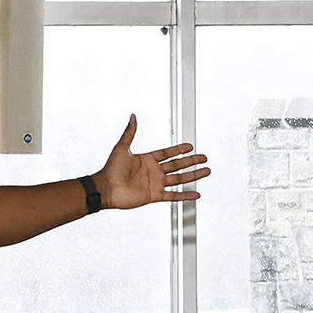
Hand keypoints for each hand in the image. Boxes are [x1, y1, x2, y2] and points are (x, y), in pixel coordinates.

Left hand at [94, 115, 208, 209]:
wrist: (107, 188)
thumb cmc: (111, 169)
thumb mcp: (121, 147)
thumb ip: (129, 132)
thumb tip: (132, 117)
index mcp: (147, 159)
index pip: (168, 153)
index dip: (179, 149)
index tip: (190, 147)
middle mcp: (154, 171)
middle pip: (177, 165)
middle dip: (191, 161)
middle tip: (203, 158)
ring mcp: (156, 184)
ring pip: (179, 179)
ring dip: (193, 175)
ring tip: (206, 171)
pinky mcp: (155, 195)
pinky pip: (174, 195)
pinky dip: (185, 195)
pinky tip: (196, 194)